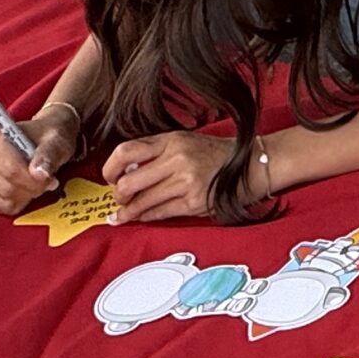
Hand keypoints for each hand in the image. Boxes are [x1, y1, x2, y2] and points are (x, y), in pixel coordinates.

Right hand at [0, 107, 80, 213]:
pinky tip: (25, 190)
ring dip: (24, 196)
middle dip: (30, 189)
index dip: (32, 180)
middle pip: (5, 187)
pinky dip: (15, 203)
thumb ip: (49, 154)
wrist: (42, 139)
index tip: (50, 180)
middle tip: (47, 182)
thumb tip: (39, 174)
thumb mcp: (56, 140)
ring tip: (36, 184)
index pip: (9, 169)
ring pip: (1, 200)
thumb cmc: (47, 138)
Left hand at [106, 132, 242, 223]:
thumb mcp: (184, 141)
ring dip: (128, 212)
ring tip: (122, 215)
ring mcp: (186, 182)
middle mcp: (178, 159)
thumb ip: (156, 152)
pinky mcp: (193, 203)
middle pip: (129, 182)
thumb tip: (125, 172)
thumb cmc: (215, 154)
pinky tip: (142, 216)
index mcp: (172, 140)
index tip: (108, 177)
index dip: (110, 167)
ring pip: (141, 202)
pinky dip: (146, 216)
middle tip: (119, 198)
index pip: (126, 151)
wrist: (250, 165)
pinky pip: (158, 213)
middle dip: (118, 195)